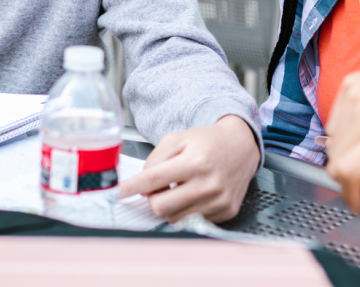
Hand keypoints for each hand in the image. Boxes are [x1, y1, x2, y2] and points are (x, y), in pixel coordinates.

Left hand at [118, 115, 260, 222]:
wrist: (241, 146)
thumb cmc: (207, 142)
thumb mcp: (177, 138)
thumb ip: (155, 160)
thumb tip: (141, 186)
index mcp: (196, 162)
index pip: (154, 180)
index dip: (131, 187)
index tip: (118, 193)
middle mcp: (209, 183)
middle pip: (161, 206)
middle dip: (152, 198)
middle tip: (157, 187)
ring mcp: (219, 201)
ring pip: (175, 218)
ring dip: (169, 205)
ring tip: (178, 188)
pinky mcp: (226, 211)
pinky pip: (192, 220)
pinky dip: (186, 210)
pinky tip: (194, 194)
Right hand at [324, 52, 359, 218]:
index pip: (348, 170)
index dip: (349, 194)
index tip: (359, 203)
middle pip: (335, 162)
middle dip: (350, 180)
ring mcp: (355, 94)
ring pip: (332, 143)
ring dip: (345, 158)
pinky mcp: (350, 84)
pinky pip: (334, 121)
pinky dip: (344, 135)